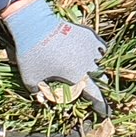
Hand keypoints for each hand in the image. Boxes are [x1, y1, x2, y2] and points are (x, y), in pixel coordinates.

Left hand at [1, 0, 108, 117]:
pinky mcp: (89, 35)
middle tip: (84, 84)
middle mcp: (89, 63)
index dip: (101, 106)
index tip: (104, 112)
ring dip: (95, 67)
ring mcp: (91, 47)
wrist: (35, 24)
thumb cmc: (32, 54)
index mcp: (78, 77)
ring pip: (101, 62)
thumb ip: (39, 93)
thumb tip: (43, 100)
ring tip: (83, 66)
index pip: (96, 96)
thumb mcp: (30, 79)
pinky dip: (95, 52)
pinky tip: (85, 52)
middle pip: (102, 79)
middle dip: (96, 85)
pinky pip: (99, 47)